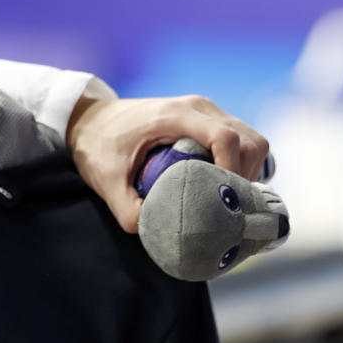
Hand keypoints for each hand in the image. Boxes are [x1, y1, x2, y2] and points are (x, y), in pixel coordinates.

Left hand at [66, 95, 269, 233]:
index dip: (234, 171)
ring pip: (253, 141)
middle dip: (246, 177)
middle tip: (226, 205)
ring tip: (225, 198)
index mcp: (175, 115)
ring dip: (248, 172)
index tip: (225, 200)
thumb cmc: (97, 145)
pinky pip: (242, 142)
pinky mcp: (207, 121)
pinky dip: (242, 165)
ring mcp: (206, 112)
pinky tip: (222, 186)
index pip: (225, 138)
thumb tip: (159, 234)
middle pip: (250, 141)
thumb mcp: (105, 180)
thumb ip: (129, 210)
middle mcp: (198, 108)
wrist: (89, 120)